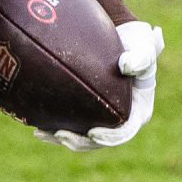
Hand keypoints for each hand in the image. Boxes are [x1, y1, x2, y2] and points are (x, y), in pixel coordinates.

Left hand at [34, 21, 165, 150]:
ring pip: (83, 138)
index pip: (125, 131)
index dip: (110, 137)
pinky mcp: (89, 113)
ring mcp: (104, 119)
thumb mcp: (143, 47)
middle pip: (100, 141)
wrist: (125, 40)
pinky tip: (38, 126)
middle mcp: (121, 120)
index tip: (92, 133)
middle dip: (80, 142)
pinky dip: (56, 128)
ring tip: (41, 133)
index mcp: (138, 111)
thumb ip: (140, 57)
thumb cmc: (137, 44)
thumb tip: (126, 65)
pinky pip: (73, 126)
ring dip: (63, 139)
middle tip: (60, 134)